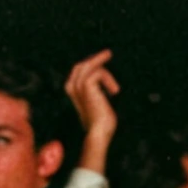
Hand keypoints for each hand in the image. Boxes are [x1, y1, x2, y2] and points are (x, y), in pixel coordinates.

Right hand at [65, 50, 119, 170]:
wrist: (99, 132)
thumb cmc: (101, 123)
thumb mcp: (98, 104)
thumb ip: (97, 93)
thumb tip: (105, 85)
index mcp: (73, 94)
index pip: (77, 72)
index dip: (89, 64)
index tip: (102, 60)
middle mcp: (72, 89)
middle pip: (79, 66)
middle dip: (95, 60)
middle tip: (107, 54)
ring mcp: (78, 87)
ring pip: (88, 66)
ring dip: (104, 71)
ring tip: (114, 82)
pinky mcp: (86, 86)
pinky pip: (97, 72)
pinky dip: (108, 79)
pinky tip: (114, 92)